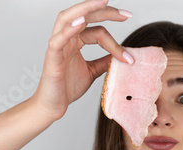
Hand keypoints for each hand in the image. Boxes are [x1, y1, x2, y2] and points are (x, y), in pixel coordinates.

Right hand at [31, 0, 133, 120]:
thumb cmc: (67, 88)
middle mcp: (66, 39)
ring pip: (68, 18)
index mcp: (76, 41)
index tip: (130, 56)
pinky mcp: (51, 57)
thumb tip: (121, 55)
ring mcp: (58, 46)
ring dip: (85, 9)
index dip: (115, 39)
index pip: (97, 30)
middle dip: (106, 12)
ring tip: (102, 2)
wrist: (53, 106)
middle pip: (84, 16)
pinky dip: (69, 29)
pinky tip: (80, 23)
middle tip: (126, 14)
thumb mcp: (92, 71)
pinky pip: (58, 39)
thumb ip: (104, 61)